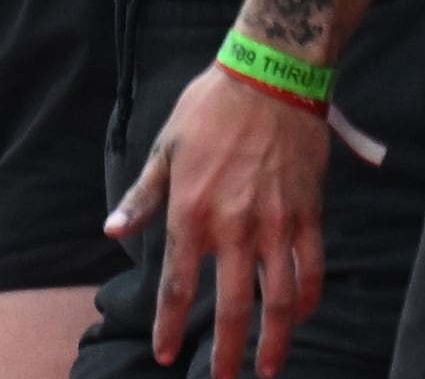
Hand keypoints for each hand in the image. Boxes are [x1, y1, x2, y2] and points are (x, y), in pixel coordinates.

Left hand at [107, 63, 330, 378]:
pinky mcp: (308, 212)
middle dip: (226, 352)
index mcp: (191, 211)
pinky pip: (311, 267)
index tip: (164, 354)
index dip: (169, 325)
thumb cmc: (211, 107)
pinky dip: (308, 298)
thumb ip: (143, 197)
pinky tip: (301, 316)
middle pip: (231, 307)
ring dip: (275, 341)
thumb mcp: (166, 147)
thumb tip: (113, 232)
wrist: (271, 74)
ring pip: (278, 299)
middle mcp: (233, 226)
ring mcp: (275, 223)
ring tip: (269, 368)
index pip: (176, 284)